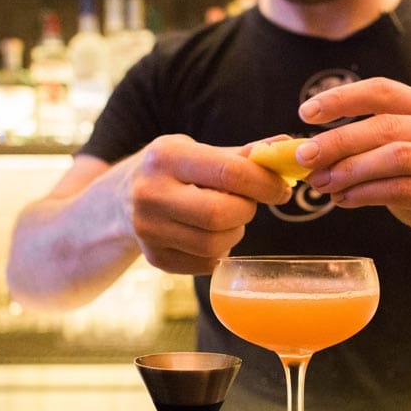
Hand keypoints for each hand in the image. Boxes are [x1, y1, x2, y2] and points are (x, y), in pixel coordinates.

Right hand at [118, 134, 291, 272]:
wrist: (121, 201)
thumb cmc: (173, 171)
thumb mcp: (199, 151)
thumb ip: (244, 154)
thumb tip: (289, 147)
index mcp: (166, 156)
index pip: (229, 172)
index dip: (265, 183)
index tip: (281, 189)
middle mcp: (151, 193)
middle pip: (221, 214)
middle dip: (246, 210)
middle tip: (247, 203)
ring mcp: (148, 230)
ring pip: (216, 244)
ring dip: (235, 232)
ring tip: (225, 218)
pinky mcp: (155, 258)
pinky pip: (207, 264)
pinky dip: (219, 251)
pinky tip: (208, 234)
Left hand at [296, 77, 410, 256]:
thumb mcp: (400, 156)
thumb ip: (366, 146)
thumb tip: (310, 151)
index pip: (383, 92)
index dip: (342, 98)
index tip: (306, 113)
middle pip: (385, 125)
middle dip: (338, 141)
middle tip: (304, 158)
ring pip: (394, 157)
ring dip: (350, 170)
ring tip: (321, 184)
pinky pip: (402, 190)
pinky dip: (366, 194)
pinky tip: (345, 200)